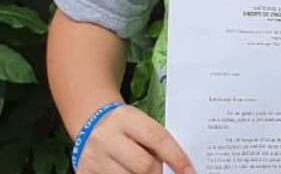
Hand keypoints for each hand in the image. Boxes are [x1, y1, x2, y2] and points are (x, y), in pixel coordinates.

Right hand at [74, 105, 193, 173]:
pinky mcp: (84, 173)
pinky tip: (131, 173)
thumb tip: (181, 167)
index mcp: (125, 118)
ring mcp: (92, 157)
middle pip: (143, 165)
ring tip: (147, 172)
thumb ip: (157, 142)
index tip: (190, 171)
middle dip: (159, 173)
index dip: (177, 157)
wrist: (92, 126)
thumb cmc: (127, 127)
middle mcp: (105, 137)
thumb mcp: (141, 124)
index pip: (158, 138)